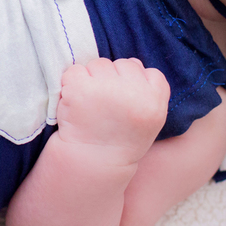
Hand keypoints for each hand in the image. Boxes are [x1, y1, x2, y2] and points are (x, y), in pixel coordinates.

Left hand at [55, 58, 169, 162]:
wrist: (91, 162)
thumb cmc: (120, 139)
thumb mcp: (149, 119)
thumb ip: (147, 91)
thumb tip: (132, 64)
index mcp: (154, 100)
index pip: (143, 69)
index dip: (131, 82)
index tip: (124, 103)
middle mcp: (132, 92)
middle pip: (120, 63)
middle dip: (111, 79)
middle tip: (105, 105)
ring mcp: (105, 89)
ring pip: (98, 64)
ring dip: (92, 79)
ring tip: (91, 105)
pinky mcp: (79, 88)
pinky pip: (75, 70)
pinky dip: (71, 82)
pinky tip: (76, 102)